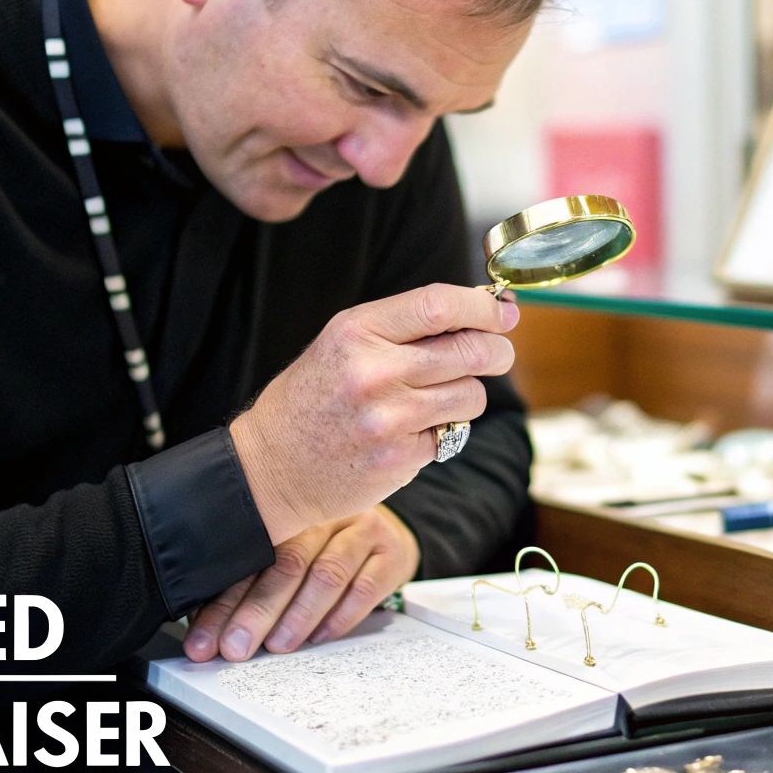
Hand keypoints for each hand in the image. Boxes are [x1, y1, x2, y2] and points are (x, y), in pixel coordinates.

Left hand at [184, 505, 421, 661]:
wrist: (386, 535)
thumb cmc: (324, 546)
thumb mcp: (285, 547)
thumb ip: (250, 577)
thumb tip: (208, 629)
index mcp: (289, 507)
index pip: (249, 555)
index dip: (224, 602)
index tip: (205, 640)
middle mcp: (325, 513)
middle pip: (288, 561)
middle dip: (257, 611)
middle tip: (236, 647)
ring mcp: (362, 530)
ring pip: (327, 573)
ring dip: (299, 615)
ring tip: (278, 645)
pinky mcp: (391, 553)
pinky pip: (365, 587)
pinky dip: (340, 616)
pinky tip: (319, 637)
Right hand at [230, 282, 516, 542]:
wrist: (269, 467)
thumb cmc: (313, 398)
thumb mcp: (344, 344)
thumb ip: (405, 326)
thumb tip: (485, 312)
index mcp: (357, 331)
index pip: (440, 305)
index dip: (484, 306)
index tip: (503, 310)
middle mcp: (373, 372)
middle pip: (471, 350)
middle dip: (498, 350)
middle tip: (498, 353)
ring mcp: (388, 419)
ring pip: (472, 395)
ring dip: (468, 395)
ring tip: (435, 399)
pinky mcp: (399, 459)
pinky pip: (451, 434)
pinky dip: (442, 431)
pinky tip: (409, 432)